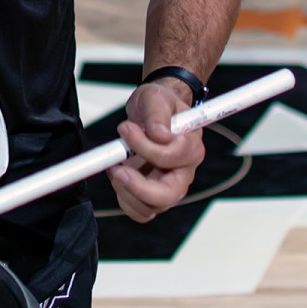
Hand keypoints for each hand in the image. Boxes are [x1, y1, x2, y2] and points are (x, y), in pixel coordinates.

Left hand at [108, 77, 205, 222]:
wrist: (152, 111)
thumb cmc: (159, 104)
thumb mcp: (157, 97)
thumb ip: (158, 114)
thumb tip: (159, 134)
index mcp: (191, 147)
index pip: (173, 157)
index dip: (146, 146)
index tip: (126, 129)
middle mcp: (183, 172)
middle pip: (167, 195)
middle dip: (138, 187)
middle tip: (117, 169)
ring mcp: (168, 186)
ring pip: (149, 207)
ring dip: (125, 190)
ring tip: (115, 165)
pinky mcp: (152, 193)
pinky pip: (139, 210)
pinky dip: (124, 198)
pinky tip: (118, 174)